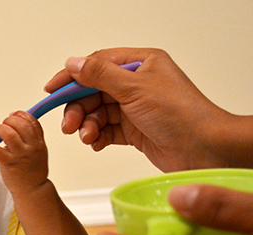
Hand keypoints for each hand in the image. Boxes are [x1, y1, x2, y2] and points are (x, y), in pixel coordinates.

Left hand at [0, 110, 48, 194]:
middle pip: (20, 124)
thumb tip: (17, 122)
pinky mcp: (7, 163)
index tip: (14, 115)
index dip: (21, 115)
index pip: (32, 122)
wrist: (33, 190)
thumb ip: (32, 138)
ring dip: (0, 128)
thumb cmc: (33, 172)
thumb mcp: (39, 152)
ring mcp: (19, 156)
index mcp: (39, 143)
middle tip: (4, 125)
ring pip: (9, 133)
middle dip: (9, 120)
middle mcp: (30, 148)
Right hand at [44, 48, 239, 171]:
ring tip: (87, 137)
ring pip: (97, 113)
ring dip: (87, 125)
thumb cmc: (180, 114)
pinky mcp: (135, 130)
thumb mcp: (134, 88)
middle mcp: (137, 84)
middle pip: (93, 92)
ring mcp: (135, 108)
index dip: (71, 78)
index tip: (52, 91)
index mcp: (140, 64)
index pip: (96, 65)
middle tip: (69, 124)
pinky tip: (96, 143)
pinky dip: (97, 137)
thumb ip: (99, 75)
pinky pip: (106, 130)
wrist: (204, 149)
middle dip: (78, 108)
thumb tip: (73, 63)